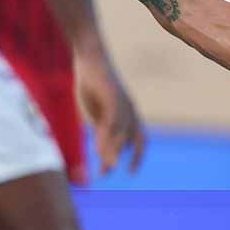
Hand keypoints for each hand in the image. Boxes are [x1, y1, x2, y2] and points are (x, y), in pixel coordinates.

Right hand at [74, 48, 144, 174]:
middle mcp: (130, 110)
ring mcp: (123, 104)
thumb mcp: (97, 112)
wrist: (90, 57)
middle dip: (127, 158)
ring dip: (113, 152)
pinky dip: (110, 138)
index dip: (136, 156)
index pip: (139, 139)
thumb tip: (102, 151)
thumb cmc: (92, 83)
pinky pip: (113, 122)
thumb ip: (102, 130)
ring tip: (106, 168)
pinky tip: (101, 148)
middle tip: (112, 173)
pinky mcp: (113, 98)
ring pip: (121, 134)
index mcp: (129, 114)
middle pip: (134, 139)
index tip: (130, 172)